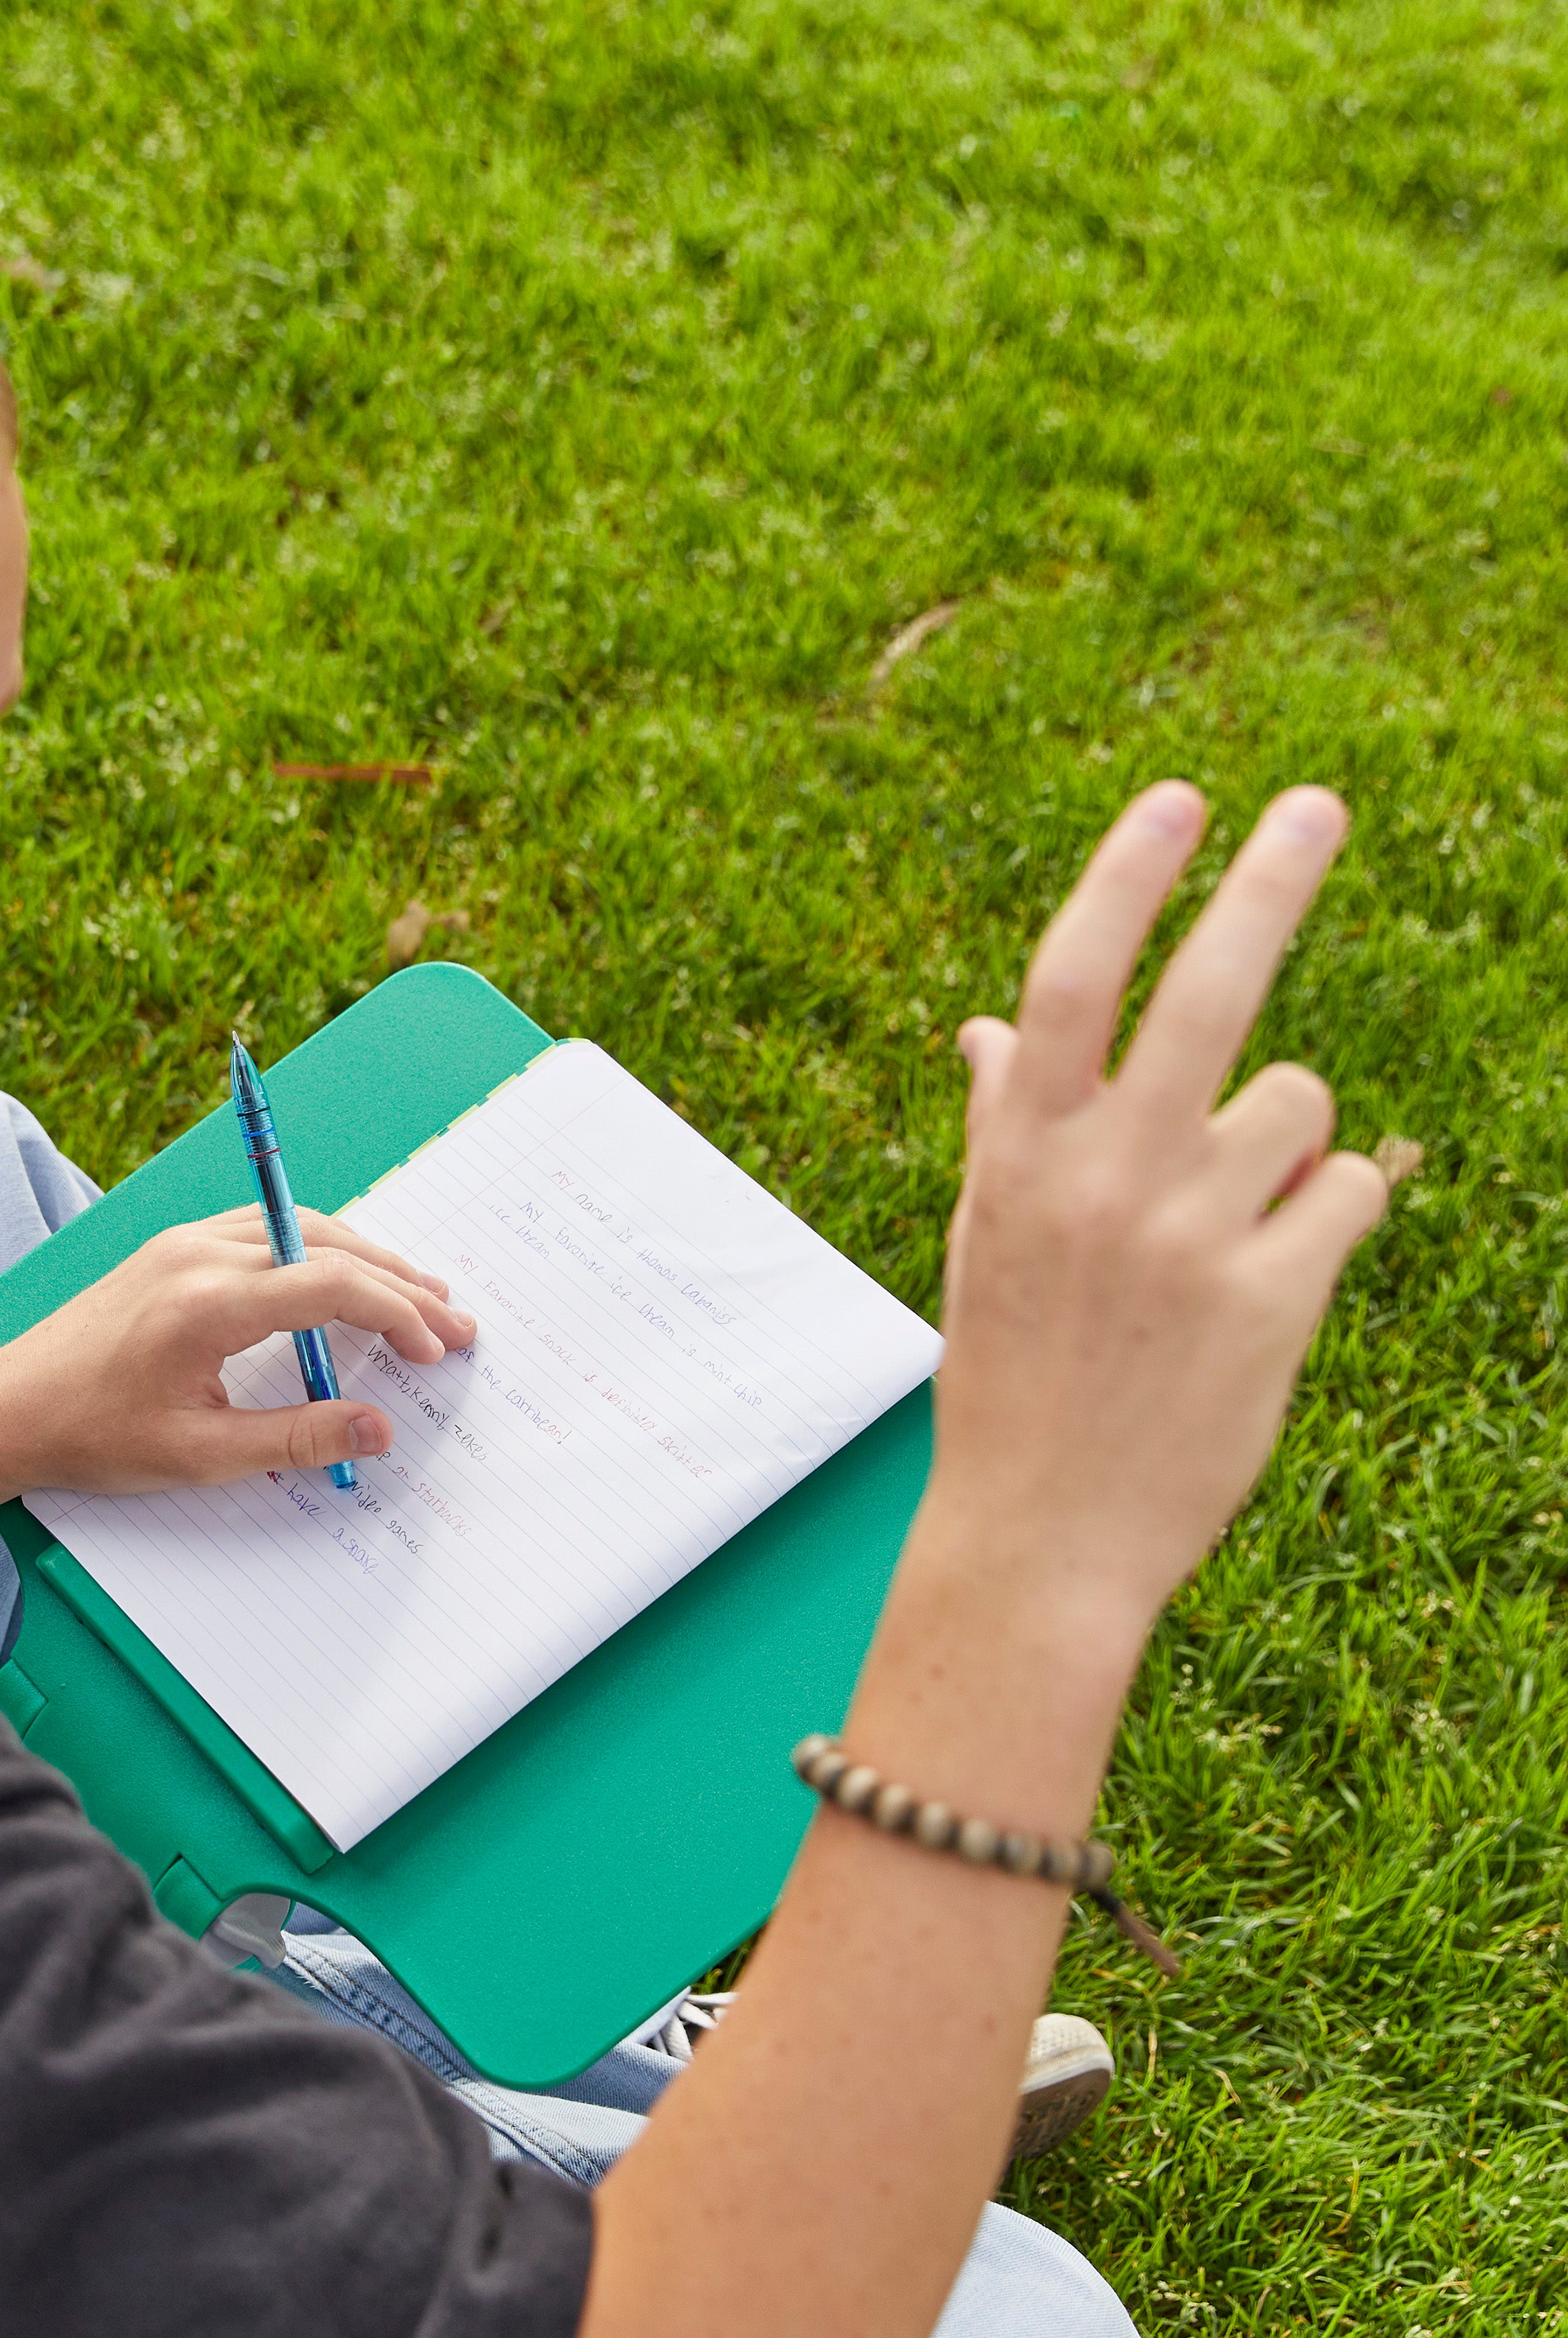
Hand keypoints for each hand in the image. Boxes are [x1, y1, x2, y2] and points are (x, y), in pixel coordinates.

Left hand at [0, 1206, 476, 1506]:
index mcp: (208, 1303)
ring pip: (299, 1228)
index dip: (397, 1314)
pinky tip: (342, 1278)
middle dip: (400, 1283)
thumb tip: (380, 1428)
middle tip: (454, 1320)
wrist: (6, 1409)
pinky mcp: (170, 1250)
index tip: (435, 1349)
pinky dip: (317, 1251)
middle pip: (327, 1246)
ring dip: (364, 1258)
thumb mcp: (199, 1455)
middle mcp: (198, 1255)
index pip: (332, 1285)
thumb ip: (296, 1439)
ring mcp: (182, 1244)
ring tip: (416, 1295)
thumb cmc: (92, 1436)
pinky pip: (264, 1231)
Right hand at [923, 779, 1391, 1645]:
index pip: (1069, 982)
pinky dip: (1334, 1206)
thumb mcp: (987, 1242)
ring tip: (1239, 1216)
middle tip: (1316, 805)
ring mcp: (1189, 1238)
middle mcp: (1102, 1180)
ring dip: (1290, 1137)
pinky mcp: (1273, 1300)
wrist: (1041, 1538)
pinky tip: (1283, 1264)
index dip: (1124, 878)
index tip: (1180, 799)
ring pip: (1300, 1101)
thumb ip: (1003, 1125)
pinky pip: (1350, 1188)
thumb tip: (988, 1028)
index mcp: (1022, 1158)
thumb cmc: (1012, 1379)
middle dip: (1267, 881)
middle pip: (1202, 990)